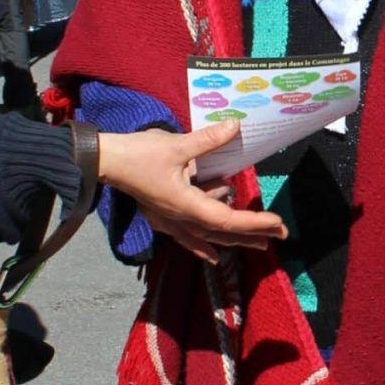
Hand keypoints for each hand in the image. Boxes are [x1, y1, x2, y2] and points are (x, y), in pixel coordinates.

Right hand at [96, 122, 285, 260]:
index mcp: (187, 205)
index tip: (277, 224)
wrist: (105, 163)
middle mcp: (181, 219)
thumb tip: (235, 126)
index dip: (254, 223)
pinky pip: (189, 238)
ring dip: (234, 240)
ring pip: (208, 238)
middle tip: (279, 236)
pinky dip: (204, 247)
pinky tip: (215, 258)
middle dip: (252, 235)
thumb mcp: (176, 145)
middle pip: (223, 233)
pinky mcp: (163, 217)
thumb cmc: (138, 155)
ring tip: (258, 243)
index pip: (228, 220)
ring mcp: (170, 222)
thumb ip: (208, 140)